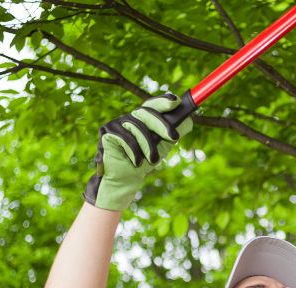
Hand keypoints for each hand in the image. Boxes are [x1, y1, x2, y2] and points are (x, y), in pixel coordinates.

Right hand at [83, 94, 193, 210]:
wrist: (126, 179)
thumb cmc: (144, 161)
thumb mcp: (162, 145)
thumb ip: (173, 132)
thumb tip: (189, 120)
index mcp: (142, 118)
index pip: (153, 104)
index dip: (163, 101)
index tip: (176, 101)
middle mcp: (129, 117)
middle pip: (146, 112)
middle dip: (161, 125)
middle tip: (174, 137)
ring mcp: (116, 123)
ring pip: (137, 127)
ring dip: (147, 146)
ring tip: (152, 161)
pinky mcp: (106, 132)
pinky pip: (124, 137)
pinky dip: (133, 151)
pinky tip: (136, 161)